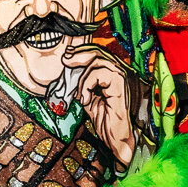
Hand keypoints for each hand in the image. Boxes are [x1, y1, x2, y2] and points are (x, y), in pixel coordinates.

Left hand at [64, 46, 137, 165]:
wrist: (113, 135)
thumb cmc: (102, 117)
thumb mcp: (86, 94)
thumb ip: (80, 80)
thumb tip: (68, 64)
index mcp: (111, 73)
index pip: (97, 52)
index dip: (81, 51)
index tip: (67, 55)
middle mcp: (118, 72)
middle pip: (98, 51)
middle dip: (79, 54)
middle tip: (66, 61)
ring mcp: (121, 76)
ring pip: (97, 61)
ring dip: (82, 78)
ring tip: (81, 94)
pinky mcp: (120, 84)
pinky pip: (99, 73)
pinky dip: (87, 85)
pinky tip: (86, 99)